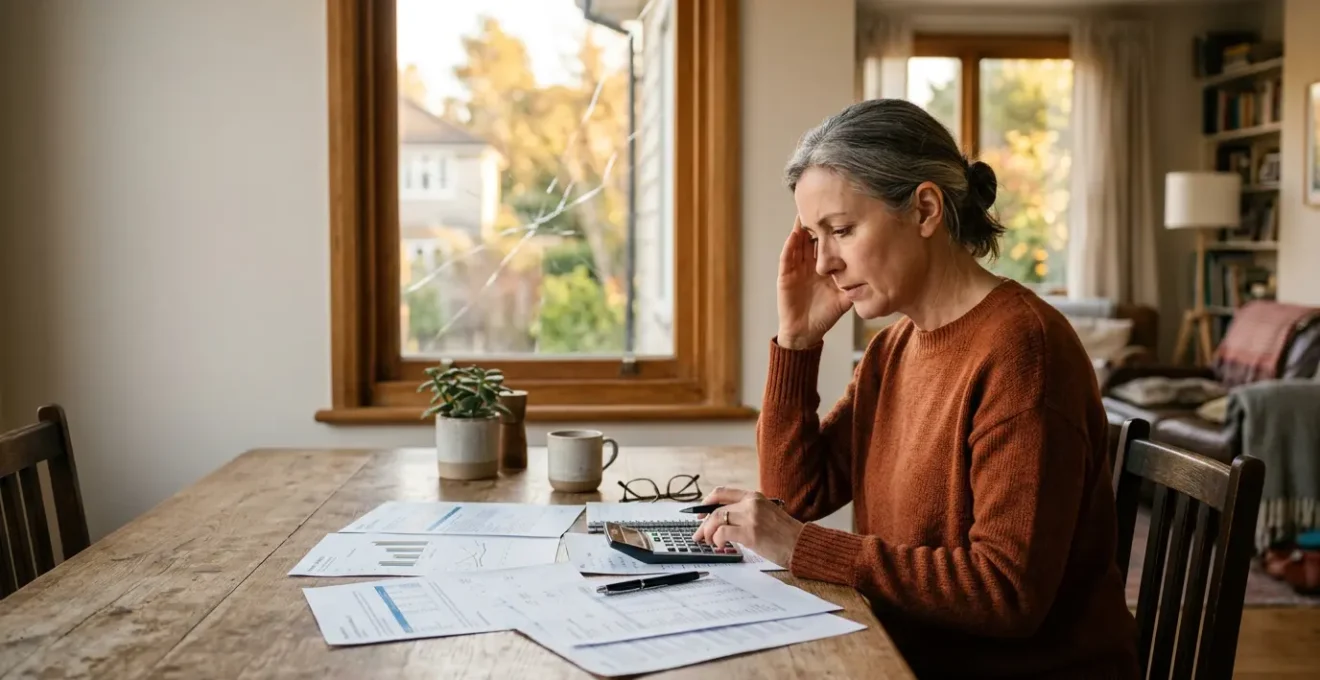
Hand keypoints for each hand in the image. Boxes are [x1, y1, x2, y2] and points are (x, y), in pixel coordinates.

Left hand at [691, 487, 804, 567]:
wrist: (801, 544)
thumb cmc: (785, 534)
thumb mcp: (766, 513)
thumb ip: (747, 512)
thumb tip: (723, 520)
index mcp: (754, 497)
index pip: (722, 492)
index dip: (706, 502)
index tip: (700, 513)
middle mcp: (751, 504)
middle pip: (716, 509)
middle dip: (703, 523)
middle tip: (698, 534)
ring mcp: (751, 518)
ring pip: (716, 519)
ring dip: (707, 532)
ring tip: (708, 542)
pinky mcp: (750, 533)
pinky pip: (722, 533)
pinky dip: (716, 540)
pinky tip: (720, 545)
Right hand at [776, 216, 852, 349]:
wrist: (806, 332)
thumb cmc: (826, 315)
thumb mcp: (845, 297)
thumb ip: (858, 285)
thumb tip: (878, 274)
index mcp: (824, 267)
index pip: (829, 243)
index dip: (834, 230)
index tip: (843, 213)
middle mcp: (809, 264)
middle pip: (812, 238)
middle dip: (817, 222)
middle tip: (823, 203)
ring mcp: (796, 268)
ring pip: (798, 242)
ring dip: (802, 228)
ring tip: (807, 210)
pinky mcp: (785, 276)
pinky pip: (787, 257)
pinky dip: (790, 245)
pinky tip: (795, 233)